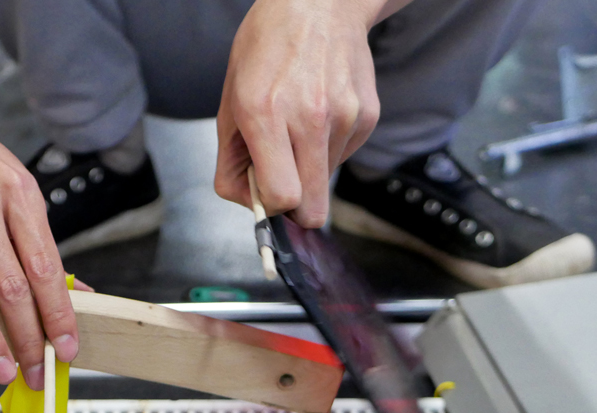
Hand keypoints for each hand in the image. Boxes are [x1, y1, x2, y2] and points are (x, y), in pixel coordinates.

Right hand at [0, 76, 78, 390]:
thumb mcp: (20, 187)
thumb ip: (42, 241)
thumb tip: (76, 291)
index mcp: (19, 196)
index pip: (46, 267)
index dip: (59, 314)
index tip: (69, 347)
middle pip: (10, 285)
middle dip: (28, 337)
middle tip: (37, 372)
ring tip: (0, 369)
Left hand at [215, 0, 383, 227]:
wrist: (318, 4)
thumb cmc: (266, 50)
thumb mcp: (230, 103)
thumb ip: (230, 162)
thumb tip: (249, 205)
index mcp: (265, 114)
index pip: (283, 198)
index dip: (273, 209)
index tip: (266, 197)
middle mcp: (310, 118)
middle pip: (313, 208)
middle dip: (295, 207)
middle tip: (282, 181)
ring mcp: (344, 118)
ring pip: (326, 182)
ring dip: (308, 169)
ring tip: (296, 129)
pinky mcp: (367, 117)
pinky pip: (343, 157)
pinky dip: (327, 149)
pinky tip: (318, 116)